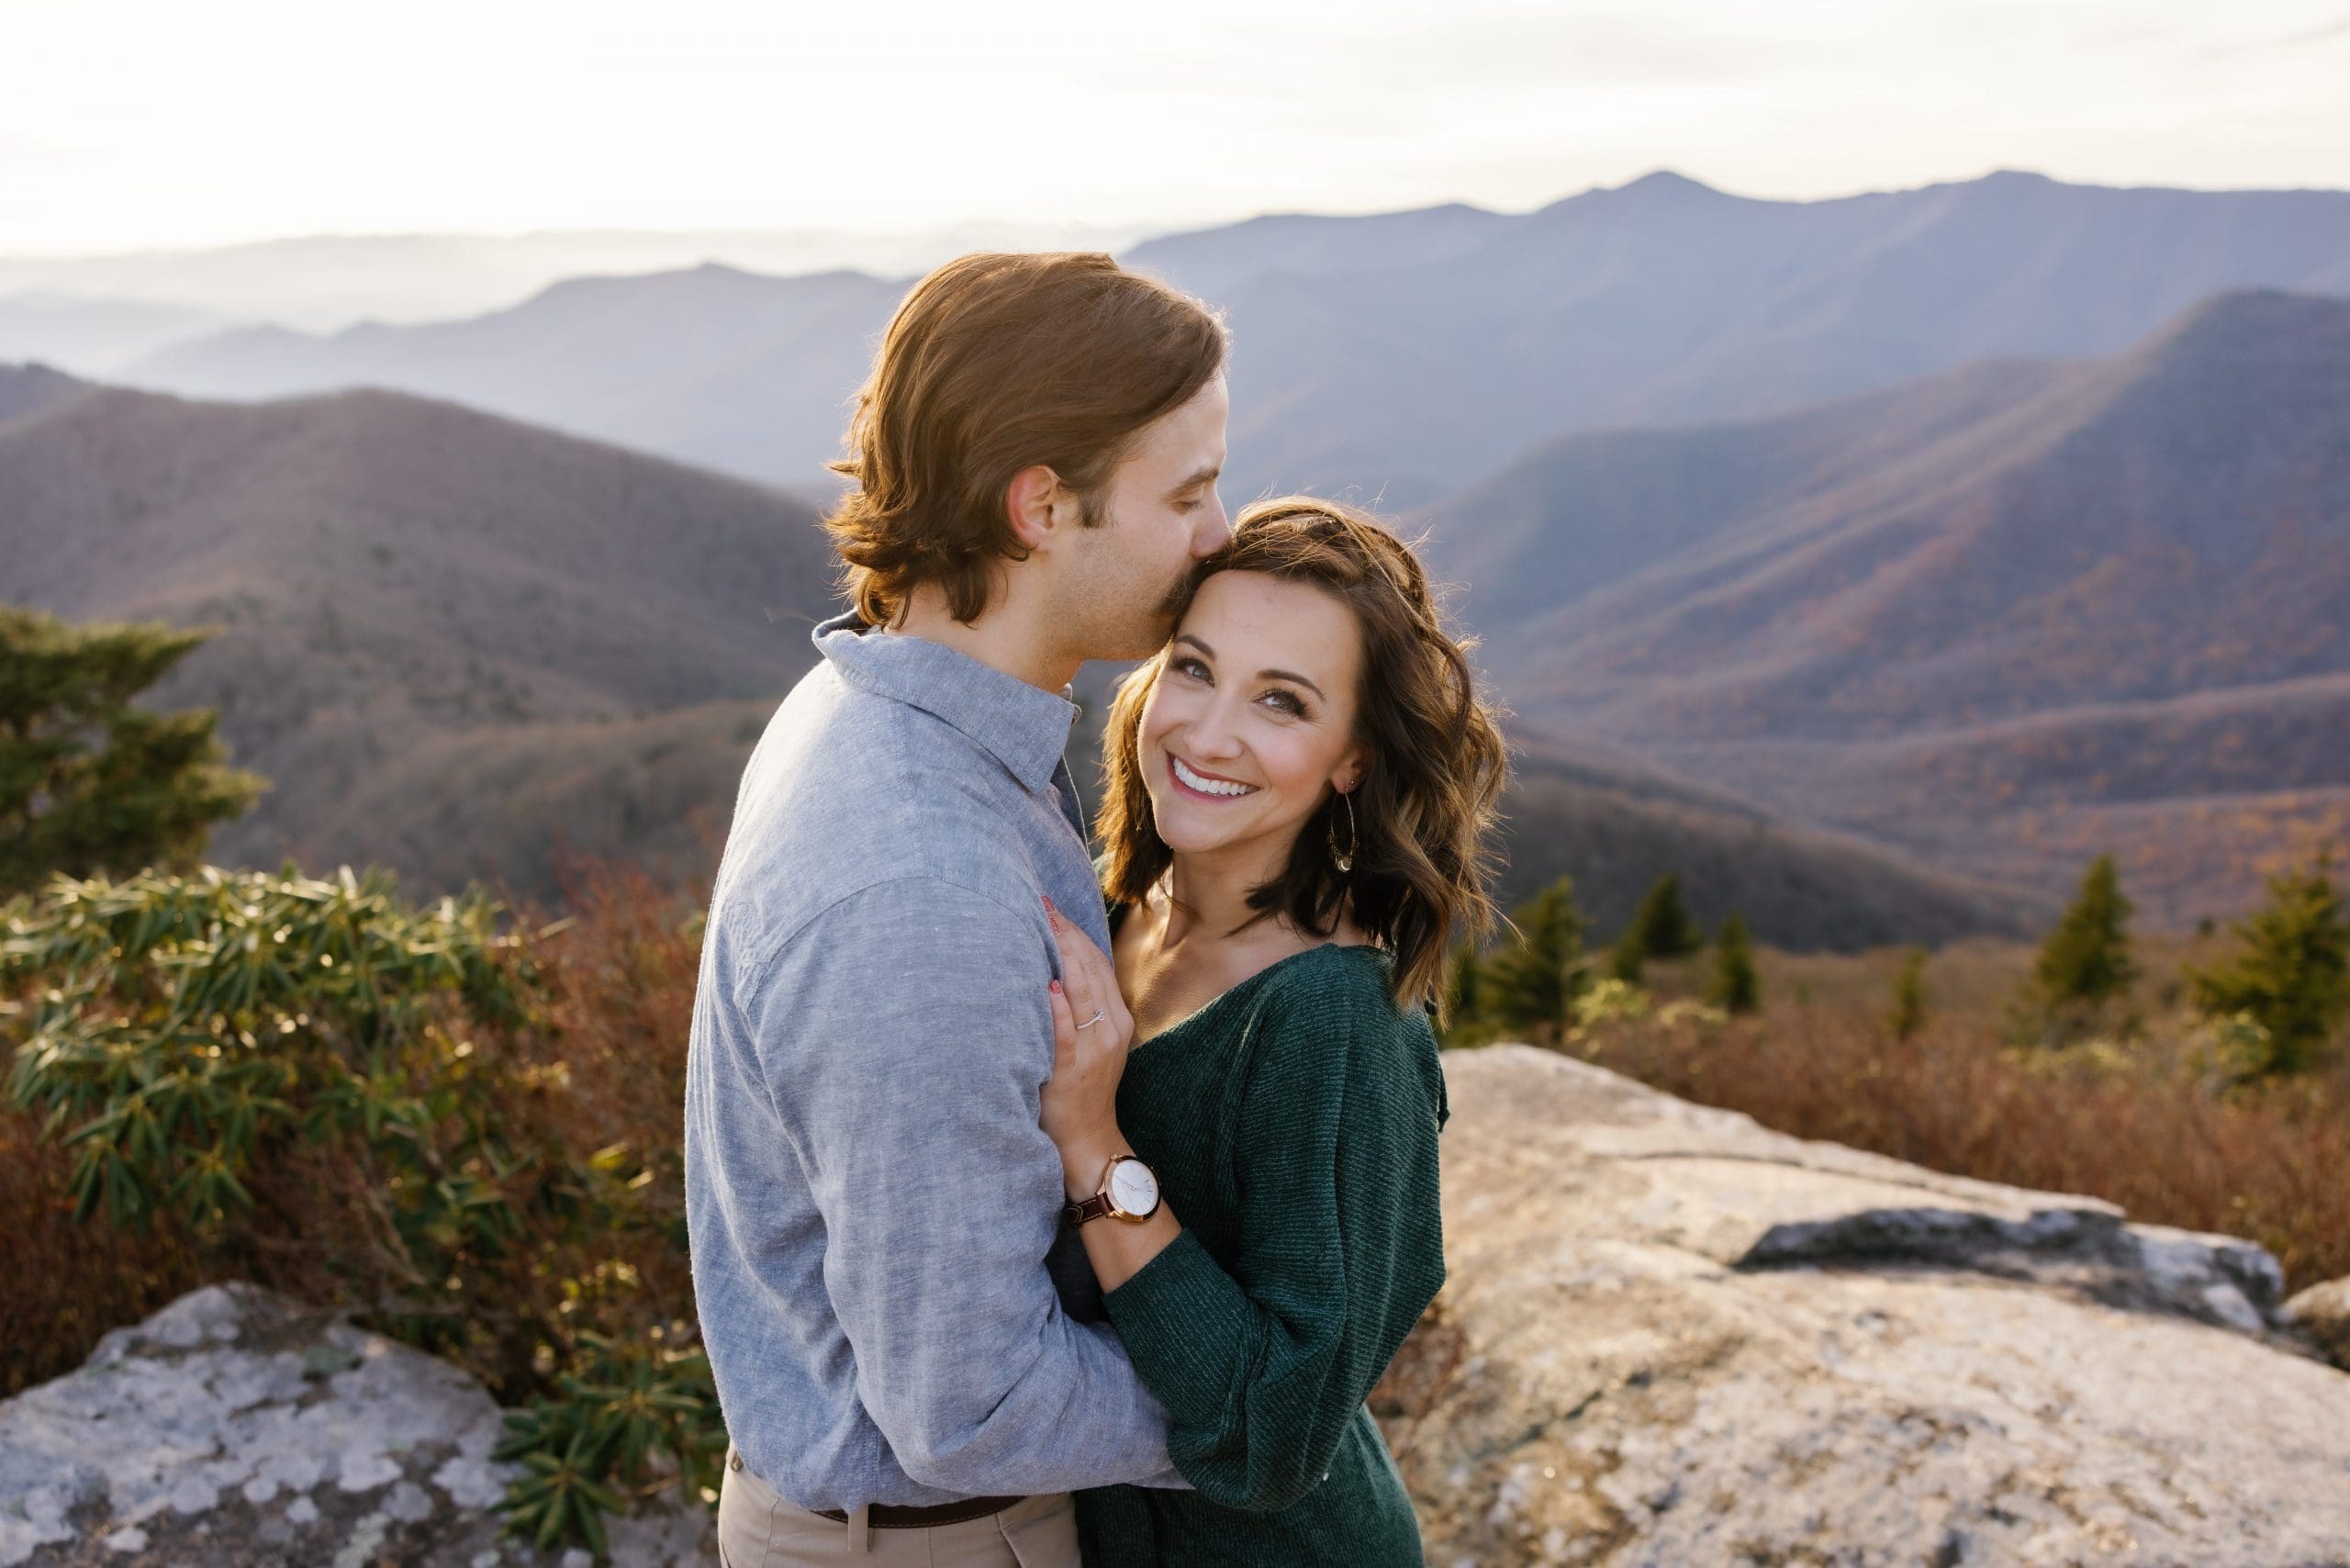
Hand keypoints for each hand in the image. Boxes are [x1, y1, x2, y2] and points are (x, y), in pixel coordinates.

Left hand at [1040, 897, 1134, 1197]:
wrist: (1088, 1137)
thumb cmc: (1082, 1087)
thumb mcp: (1094, 1042)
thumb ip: (1083, 1007)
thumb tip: (1054, 968)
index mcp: (1118, 1019)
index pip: (1098, 965)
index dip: (1077, 933)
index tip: (1054, 908)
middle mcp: (1111, 1029)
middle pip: (1090, 970)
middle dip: (1066, 935)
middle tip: (1042, 905)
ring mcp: (1094, 1049)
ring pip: (1081, 993)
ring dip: (1061, 957)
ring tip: (1043, 927)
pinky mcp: (1073, 1070)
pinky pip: (1065, 1034)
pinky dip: (1058, 1010)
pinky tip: (1048, 987)